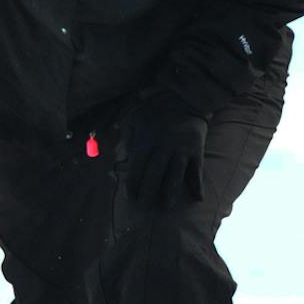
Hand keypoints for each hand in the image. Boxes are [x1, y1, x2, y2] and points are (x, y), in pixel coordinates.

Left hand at [120, 91, 208, 213]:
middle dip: (149, 193)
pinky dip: (197, 185)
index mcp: (148, 139)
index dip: (134, 183)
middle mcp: (164, 146)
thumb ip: (123, 128)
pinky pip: (197, 171)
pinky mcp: (197, 149)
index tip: (131, 196)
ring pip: (175, 176)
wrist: (186, 94)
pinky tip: (197, 199)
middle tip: (144, 208)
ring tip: (166, 207)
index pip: (138, 166)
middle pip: (155, 175)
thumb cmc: (157, 104)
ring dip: (170, 194)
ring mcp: (182, 149)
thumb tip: (105, 138)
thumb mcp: (136, 113)